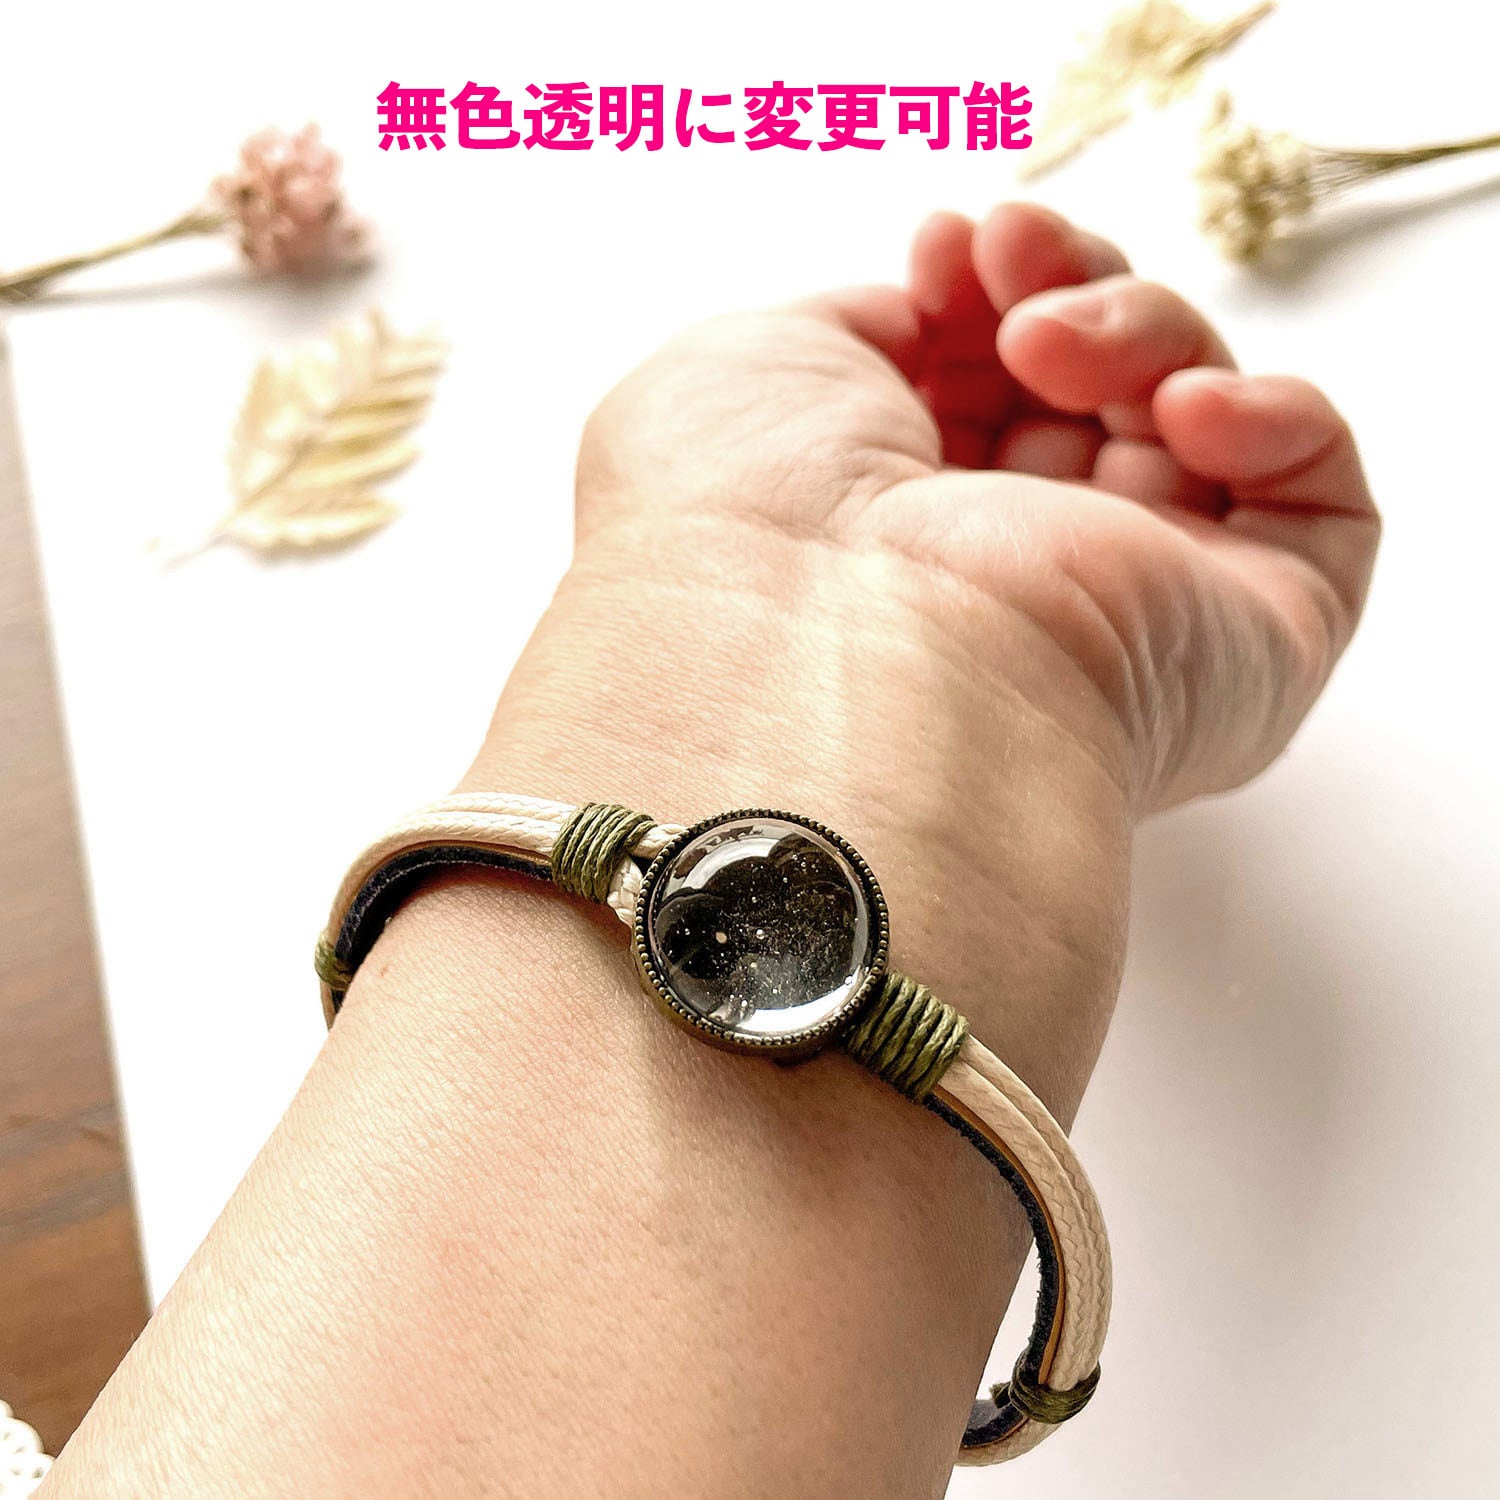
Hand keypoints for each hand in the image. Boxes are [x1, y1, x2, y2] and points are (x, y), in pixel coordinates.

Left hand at [576, 202, 1378, 809]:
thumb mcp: (751, 372)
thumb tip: (935, 307)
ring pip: (1199, 417)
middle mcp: (1020, 583)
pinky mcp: (1255, 642)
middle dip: (1059, 287)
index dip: (983, 297)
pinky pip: (1318, 502)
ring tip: (1049, 342)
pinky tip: (1182, 410)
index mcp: (905, 540)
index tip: (946, 244)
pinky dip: (1270, 417)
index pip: (992, 397)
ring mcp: (1139, 614)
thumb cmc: (744, 530)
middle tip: (1004, 258)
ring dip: (1136, 331)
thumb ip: (859, 327)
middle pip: (1098, 393)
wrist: (829, 665)